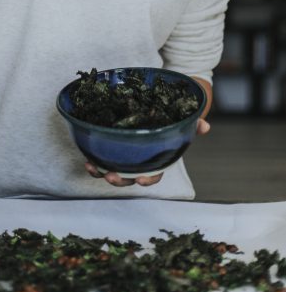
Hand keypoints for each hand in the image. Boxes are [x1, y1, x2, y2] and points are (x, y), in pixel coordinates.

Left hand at [84, 119, 209, 186]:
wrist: (155, 110)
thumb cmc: (168, 120)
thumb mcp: (180, 120)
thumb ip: (192, 124)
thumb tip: (204, 126)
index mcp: (156, 159)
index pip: (154, 174)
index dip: (148, 178)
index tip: (141, 179)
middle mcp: (138, 161)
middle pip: (129, 178)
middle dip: (120, 180)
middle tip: (112, 175)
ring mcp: (123, 157)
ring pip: (112, 171)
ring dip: (101, 172)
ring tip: (93, 167)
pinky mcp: (110, 149)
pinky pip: (100, 159)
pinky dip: (93, 162)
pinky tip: (87, 158)